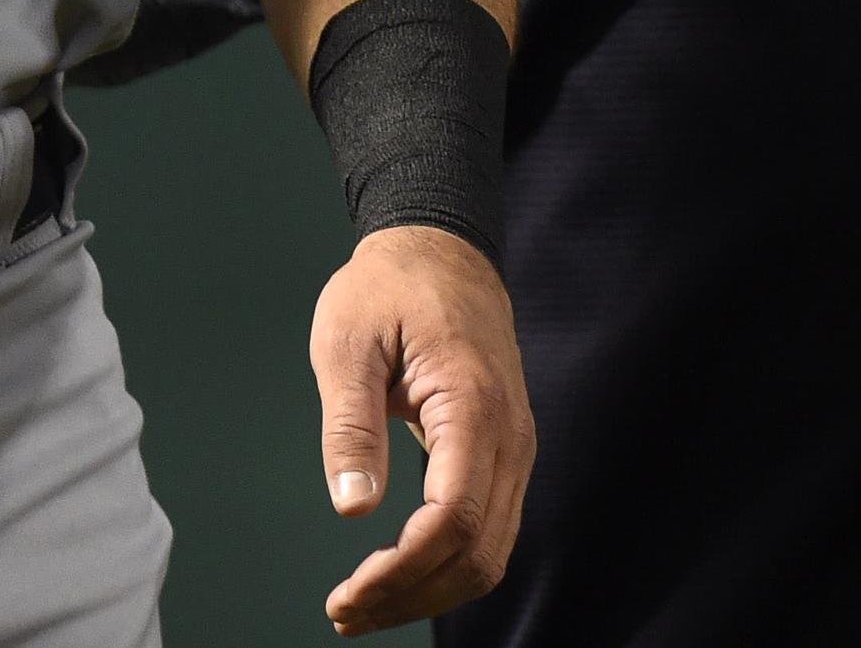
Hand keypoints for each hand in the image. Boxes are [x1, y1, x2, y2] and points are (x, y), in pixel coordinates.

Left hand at [308, 225, 532, 635]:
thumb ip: (351, 425)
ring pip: (490, 552)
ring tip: (363, 605)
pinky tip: (397, 572)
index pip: (452, 519)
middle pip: (478, 553)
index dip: (402, 570)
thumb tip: (353, 509)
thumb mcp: (348, 342)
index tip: (346, 594)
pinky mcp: (504, 454)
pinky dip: (446, 564)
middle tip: (345, 613)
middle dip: (412, 596)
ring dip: (429, 590)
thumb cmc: (389, 288)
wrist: (441, 248)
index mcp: (472, 404)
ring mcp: (514, 448)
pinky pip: (488, 529)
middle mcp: (509, 436)